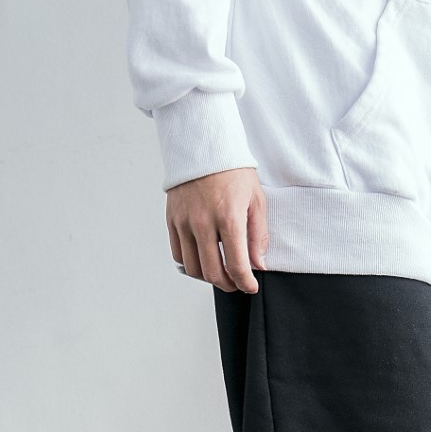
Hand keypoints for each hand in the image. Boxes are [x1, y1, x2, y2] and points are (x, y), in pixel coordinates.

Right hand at [166, 168, 267, 293]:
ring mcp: (184, 222)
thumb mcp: (256, 199)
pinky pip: (178, 254)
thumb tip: (258, 264)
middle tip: (237, 283)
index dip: (245, 283)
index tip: (251, 287)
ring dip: (208, 277)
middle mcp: (203, 222)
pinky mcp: (172, 219)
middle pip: (212, 273)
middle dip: (228, 285)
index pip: (236, 265)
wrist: (204, 144)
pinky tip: (204, 259)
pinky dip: (191, 263)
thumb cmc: (233, 170)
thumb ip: (258, 235)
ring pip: (193, 268)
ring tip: (221, 272)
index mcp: (228, 217)